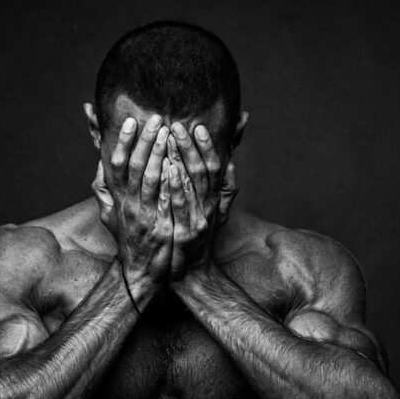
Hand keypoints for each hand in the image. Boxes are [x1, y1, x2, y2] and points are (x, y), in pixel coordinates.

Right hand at [92, 115, 172, 288]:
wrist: (140, 271)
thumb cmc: (129, 239)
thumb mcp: (110, 215)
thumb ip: (105, 189)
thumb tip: (100, 164)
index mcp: (118, 199)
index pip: (116, 165)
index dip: (122, 142)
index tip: (131, 121)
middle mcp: (128, 205)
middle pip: (133, 167)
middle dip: (145, 141)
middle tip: (156, 119)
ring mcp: (144, 216)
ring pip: (149, 179)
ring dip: (158, 154)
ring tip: (168, 133)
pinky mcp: (160, 227)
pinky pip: (165, 201)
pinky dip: (170, 182)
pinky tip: (177, 164)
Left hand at [167, 123, 237, 279]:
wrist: (191, 273)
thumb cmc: (197, 240)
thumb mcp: (214, 213)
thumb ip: (224, 188)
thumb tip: (231, 162)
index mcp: (213, 200)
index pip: (214, 167)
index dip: (207, 147)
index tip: (197, 127)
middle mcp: (209, 207)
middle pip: (202, 170)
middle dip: (190, 146)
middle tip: (178, 125)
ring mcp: (198, 220)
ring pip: (192, 184)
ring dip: (181, 158)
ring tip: (170, 138)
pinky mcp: (186, 233)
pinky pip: (180, 205)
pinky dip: (175, 186)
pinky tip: (168, 169)